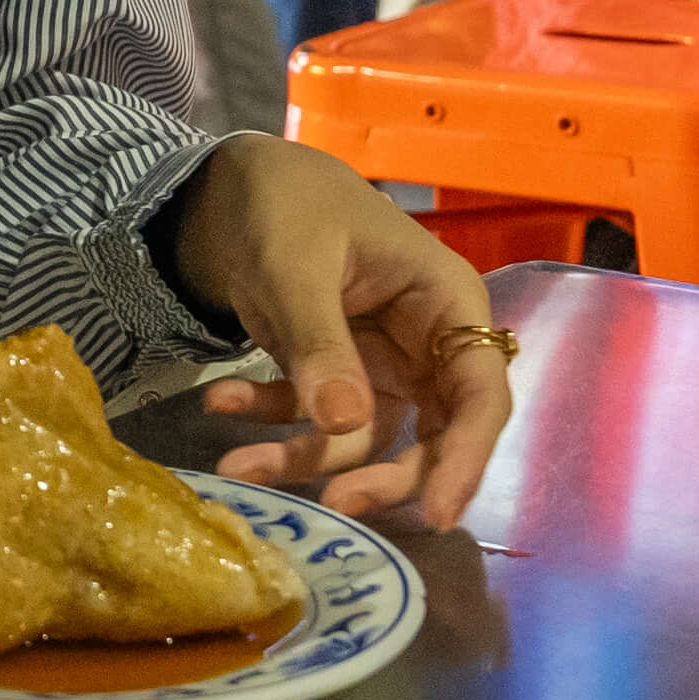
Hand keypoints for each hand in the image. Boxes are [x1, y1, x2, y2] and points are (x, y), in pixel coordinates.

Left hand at [173, 135, 511, 525]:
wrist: (230, 186)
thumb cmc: (285, 203)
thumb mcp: (295, 264)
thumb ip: (320, 341)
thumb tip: (345, 423)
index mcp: (446, 302)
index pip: (480, 395)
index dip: (467, 459)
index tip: (438, 514)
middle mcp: (426, 343)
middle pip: (432, 435)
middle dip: (383, 476)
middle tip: (333, 504)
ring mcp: (380, 364)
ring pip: (362, 439)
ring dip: (301, 456)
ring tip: (234, 465)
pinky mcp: (333, 375)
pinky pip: (310, 418)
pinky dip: (267, 419)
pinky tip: (218, 401)